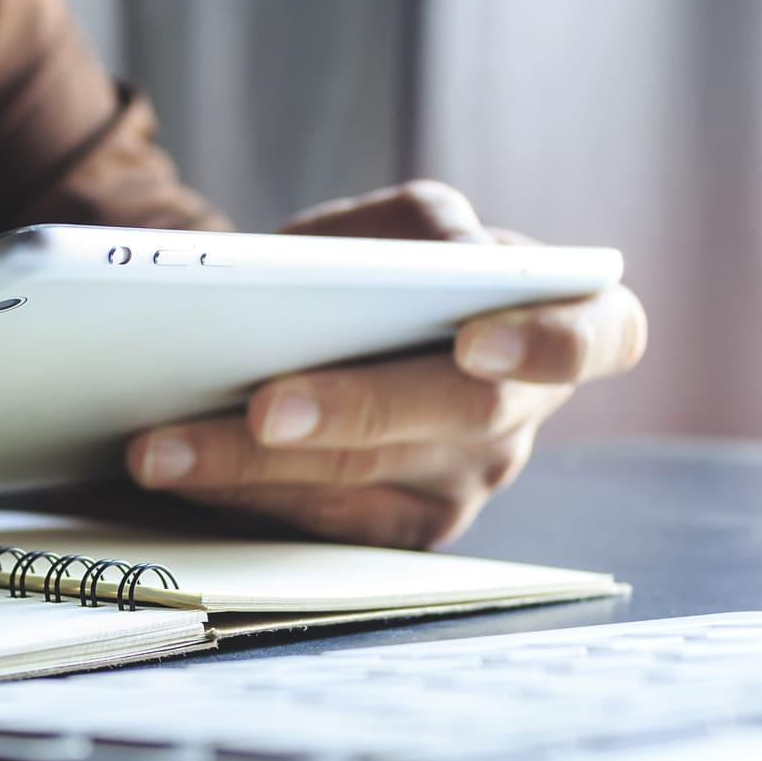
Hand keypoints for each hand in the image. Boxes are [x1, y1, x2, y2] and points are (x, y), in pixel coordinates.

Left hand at [125, 181, 646, 548]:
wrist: (340, 331)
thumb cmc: (385, 266)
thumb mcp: (403, 227)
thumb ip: (416, 229)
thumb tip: (416, 259)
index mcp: (565, 320)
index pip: (601, 336)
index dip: (548, 343)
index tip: (474, 342)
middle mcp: (527, 413)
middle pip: (454, 417)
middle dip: (356, 408)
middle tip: (267, 406)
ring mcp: (467, 482)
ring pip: (366, 480)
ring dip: (252, 464)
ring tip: (160, 448)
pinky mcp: (402, 533)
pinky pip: (323, 523)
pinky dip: (239, 494)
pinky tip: (174, 473)